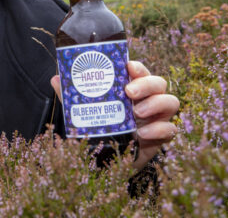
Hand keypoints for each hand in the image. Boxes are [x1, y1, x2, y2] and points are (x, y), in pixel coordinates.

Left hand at [50, 60, 178, 169]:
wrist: (106, 161)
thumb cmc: (97, 128)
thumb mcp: (83, 111)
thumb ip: (72, 96)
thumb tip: (56, 78)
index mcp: (130, 88)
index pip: (140, 71)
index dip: (137, 67)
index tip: (128, 66)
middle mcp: (147, 99)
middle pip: (159, 82)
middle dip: (146, 84)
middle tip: (129, 92)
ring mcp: (156, 118)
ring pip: (171, 102)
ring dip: (156, 104)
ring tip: (137, 112)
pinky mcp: (160, 137)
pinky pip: (170, 129)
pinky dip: (159, 129)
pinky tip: (142, 134)